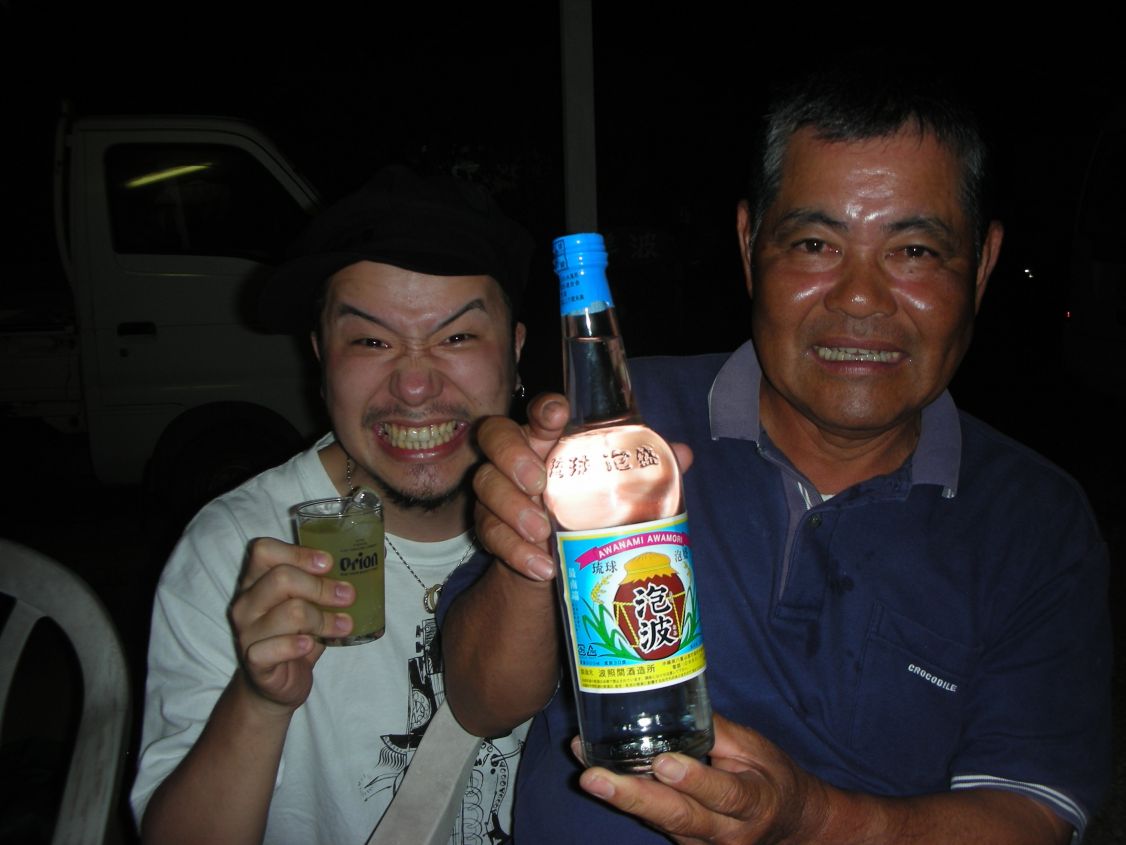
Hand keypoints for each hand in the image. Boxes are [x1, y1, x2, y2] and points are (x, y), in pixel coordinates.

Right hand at [228, 538, 355, 712]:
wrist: (280, 681)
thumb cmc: (297, 633)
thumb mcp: (312, 603)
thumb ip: (331, 580)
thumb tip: (379, 554)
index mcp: (256, 580)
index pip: (264, 551)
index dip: (298, 553)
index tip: (329, 563)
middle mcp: (247, 603)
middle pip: (281, 578)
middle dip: (321, 586)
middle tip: (348, 596)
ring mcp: (247, 632)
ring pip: (289, 613)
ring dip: (324, 619)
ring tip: (344, 625)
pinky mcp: (254, 661)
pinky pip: (272, 648)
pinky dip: (296, 646)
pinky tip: (310, 645)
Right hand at [473, 392, 694, 581]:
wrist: (555, 564)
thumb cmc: (589, 512)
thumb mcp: (618, 493)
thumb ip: (646, 471)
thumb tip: (682, 454)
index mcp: (550, 440)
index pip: (541, 411)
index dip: (545, 409)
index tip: (559, 413)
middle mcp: (518, 458)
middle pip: (495, 436)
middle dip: (512, 456)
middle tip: (539, 483)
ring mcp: (499, 492)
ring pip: (486, 485)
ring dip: (513, 509)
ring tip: (542, 532)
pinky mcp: (492, 528)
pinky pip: (490, 533)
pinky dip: (515, 551)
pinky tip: (540, 565)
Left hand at [575, 714, 826, 844]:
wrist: (790, 825)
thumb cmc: (771, 778)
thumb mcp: (757, 749)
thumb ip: (719, 730)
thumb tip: (675, 695)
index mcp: (752, 802)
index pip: (722, 794)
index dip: (692, 779)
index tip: (662, 762)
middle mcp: (727, 832)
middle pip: (678, 816)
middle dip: (632, 797)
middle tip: (593, 778)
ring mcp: (704, 844)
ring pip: (660, 821)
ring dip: (621, 798)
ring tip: (587, 773)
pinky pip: (656, 822)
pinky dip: (629, 801)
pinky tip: (601, 779)